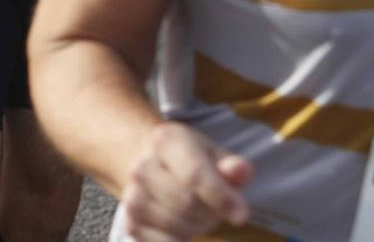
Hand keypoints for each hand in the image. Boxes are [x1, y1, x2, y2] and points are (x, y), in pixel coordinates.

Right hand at [118, 123, 252, 241]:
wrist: (155, 169)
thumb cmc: (195, 162)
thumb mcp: (216, 156)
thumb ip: (232, 166)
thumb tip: (240, 170)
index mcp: (165, 141)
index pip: (193, 175)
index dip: (220, 197)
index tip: (241, 215)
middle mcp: (141, 166)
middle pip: (187, 204)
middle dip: (211, 213)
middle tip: (217, 208)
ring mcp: (132, 196)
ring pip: (177, 226)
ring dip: (198, 227)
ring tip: (199, 214)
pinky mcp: (131, 223)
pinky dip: (182, 240)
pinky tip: (185, 226)